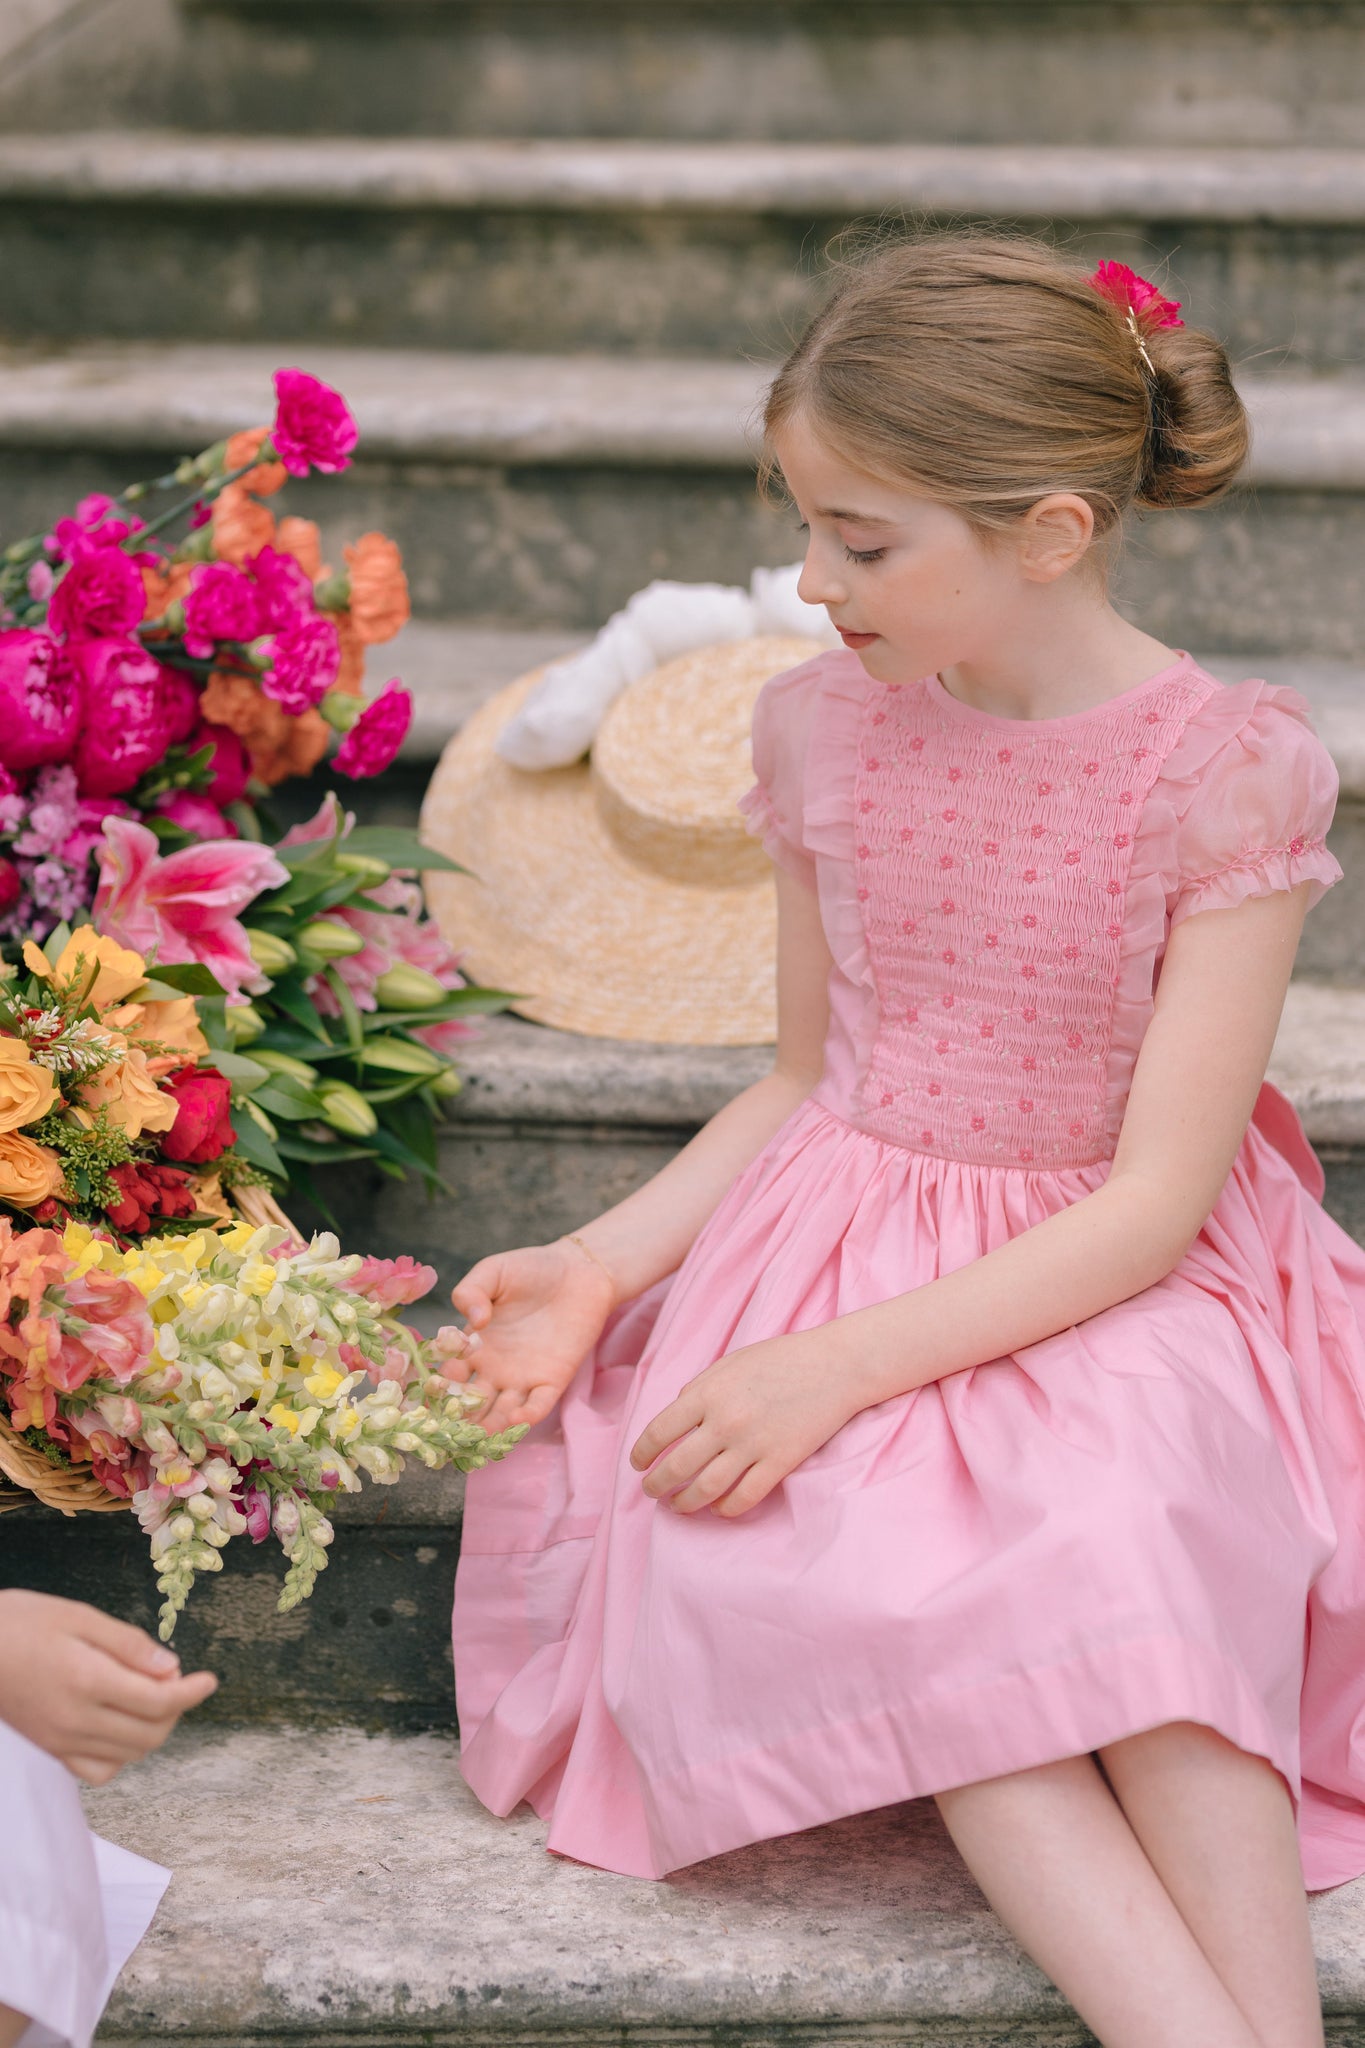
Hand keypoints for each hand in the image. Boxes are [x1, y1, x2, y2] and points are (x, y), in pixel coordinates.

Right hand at [0, 1589, 217, 1784]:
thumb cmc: (18, 1623)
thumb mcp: (76, 1617)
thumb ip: (126, 1644)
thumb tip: (170, 1667)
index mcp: (86, 1680)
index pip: (158, 1701)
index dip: (191, 1692)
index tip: (210, 1680)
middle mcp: (75, 1720)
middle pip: (150, 1733)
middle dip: (176, 1709)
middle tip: (176, 1680)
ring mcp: (60, 1741)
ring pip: (129, 1755)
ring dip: (153, 1730)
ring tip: (152, 1696)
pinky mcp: (48, 1750)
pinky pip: (98, 1770)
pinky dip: (121, 1754)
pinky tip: (120, 1724)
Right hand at [447, 1239, 617, 1432]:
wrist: (579, 1271)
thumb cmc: (531, 1269)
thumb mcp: (494, 1271)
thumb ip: (471, 1291)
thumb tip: (473, 1322)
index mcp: (473, 1346)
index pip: (449, 1375)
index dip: (438, 1387)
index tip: (431, 1395)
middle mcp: (493, 1369)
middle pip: (470, 1403)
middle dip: (459, 1419)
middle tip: (448, 1431)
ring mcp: (522, 1378)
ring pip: (499, 1414)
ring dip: (488, 1428)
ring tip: (478, 1436)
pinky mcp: (552, 1381)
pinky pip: (537, 1407)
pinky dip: (526, 1418)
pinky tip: (516, 1420)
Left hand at [630, 1329, 863, 1517]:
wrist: (835, 1365)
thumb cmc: (781, 1358)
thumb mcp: (731, 1362)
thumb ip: (699, 1388)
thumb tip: (677, 1415)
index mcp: (707, 1392)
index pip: (659, 1432)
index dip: (642, 1454)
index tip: (637, 1464)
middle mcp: (725, 1421)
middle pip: (676, 1467)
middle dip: (656, 1485)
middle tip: (650, 1491)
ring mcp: (753, 1444)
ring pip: (706, 1489)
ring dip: (685, 1503)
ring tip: (677, 1506)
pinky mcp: (780, 1461)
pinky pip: (744, 1497)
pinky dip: (726, 1508)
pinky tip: (719, 1508)